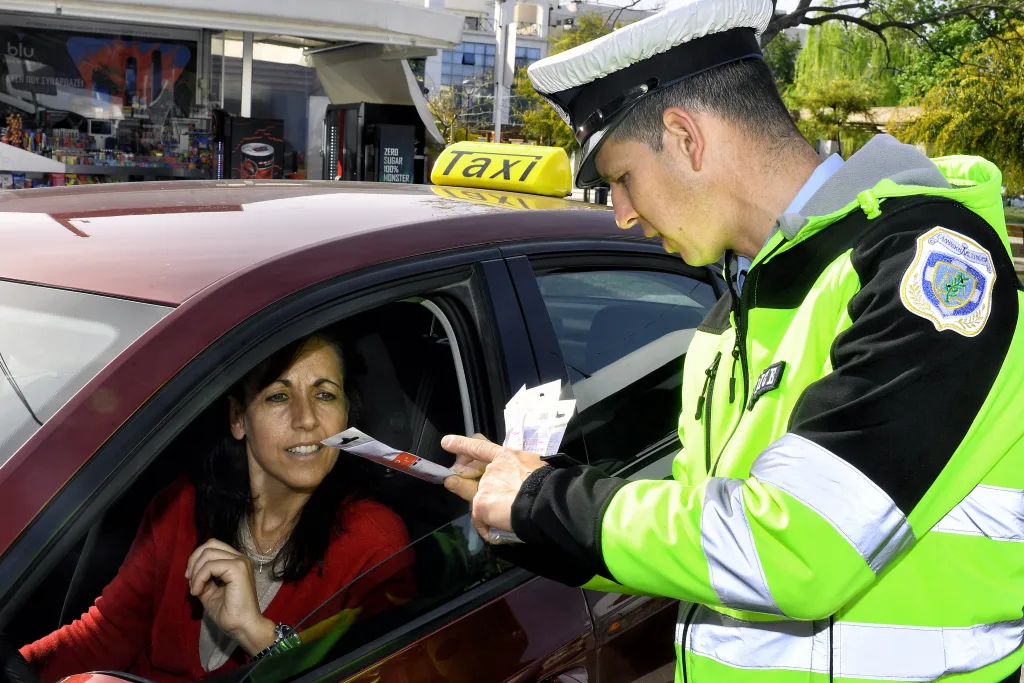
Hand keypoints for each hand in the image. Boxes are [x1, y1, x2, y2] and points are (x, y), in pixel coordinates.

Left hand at [186, 539, 275, 654]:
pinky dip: (200, 578)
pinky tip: (198, 592)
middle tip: (190, 581)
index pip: (213, 546)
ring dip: (196, 572)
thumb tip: (191, 571)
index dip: (196, 559)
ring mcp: (241, 562)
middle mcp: (240, 558)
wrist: (242, 627)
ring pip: (208, 553)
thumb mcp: (210, 592)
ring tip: (196, 590)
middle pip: (210, 544)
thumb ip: (203, 578)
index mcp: (236, 561)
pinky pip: (210, 566)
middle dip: (194, 561)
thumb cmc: (229, 613)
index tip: (190, 578)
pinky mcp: (238, 569)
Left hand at [441, 434, 544, 541]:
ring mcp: (485, 485)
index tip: (447, 442)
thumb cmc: (549, 481)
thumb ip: (524, 471)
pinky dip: (485, 527)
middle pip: (471, 471)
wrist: (544, 498)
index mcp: (508, 456)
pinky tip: (492, 532)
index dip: (463, 444)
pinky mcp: (481, 503)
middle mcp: (493, 468)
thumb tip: (526, 481)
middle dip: (460, 475)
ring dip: (474, 501)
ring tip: (475, 505)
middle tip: (452, 479)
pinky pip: (478, 518)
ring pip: (471, 494)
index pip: (481, 447)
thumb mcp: (536, 466)